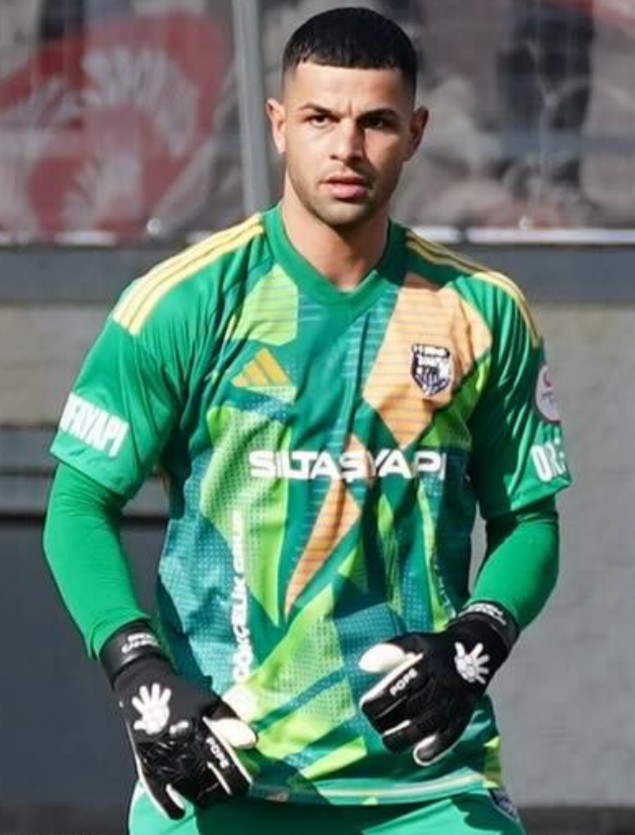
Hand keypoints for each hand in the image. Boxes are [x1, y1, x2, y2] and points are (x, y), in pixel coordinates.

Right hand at [101, 624, 256, 818]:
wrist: (145, 686)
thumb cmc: (183, 693)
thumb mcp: (209, 700)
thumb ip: (229, 721)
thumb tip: (251, 742)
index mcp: (197, 731)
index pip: (222, 764)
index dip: (236, 778)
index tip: (247, 784)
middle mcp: (179, 749)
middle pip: (206, 781)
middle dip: (222, 790)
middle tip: (232, 791)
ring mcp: (161, 759)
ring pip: (186, 789)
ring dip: (202, 796)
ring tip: (214, 796)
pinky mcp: (146, 765)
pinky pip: (157, 793)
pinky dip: (168, 806)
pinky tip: (179, 811)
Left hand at [358, 602, 516, 765]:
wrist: (478, 647)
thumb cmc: (435, 647)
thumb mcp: (414, 641)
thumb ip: (389, 650)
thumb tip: (363, 665)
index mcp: (428, 662)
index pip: (400, 685)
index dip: (381, 700)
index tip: (365, 707)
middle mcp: (443, 681)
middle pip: (413, 707)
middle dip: (389, 720)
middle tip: (375, 725)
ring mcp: (456, 699)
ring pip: (430, 724)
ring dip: (406, 737)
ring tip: (389, 742)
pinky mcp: (466, 712)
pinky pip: (452, 734)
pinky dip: (436, 748)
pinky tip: (419, 756)